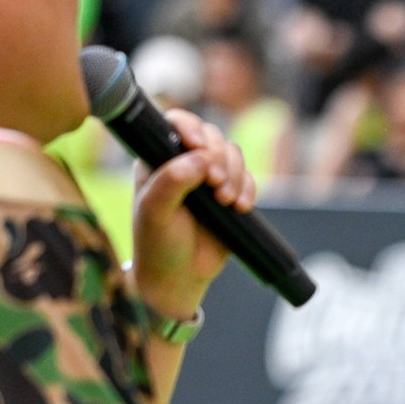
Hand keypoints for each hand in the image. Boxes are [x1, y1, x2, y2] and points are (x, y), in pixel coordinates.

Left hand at [130, 109, 255, 325]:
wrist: (177, 279)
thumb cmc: (157, 244)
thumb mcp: (155, 211)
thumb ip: (172, 180)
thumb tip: (199, 158)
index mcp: (158, 159)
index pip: (177, 124)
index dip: (192, 129)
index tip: (198, 147)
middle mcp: (184, 163)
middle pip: (212, 137)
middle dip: (219, 158)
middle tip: (215, 185)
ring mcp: (208, 179)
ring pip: (233, 155)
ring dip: (236, 174)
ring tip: (226, 202)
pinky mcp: (229, 196)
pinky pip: (248, 179)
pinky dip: (249, 189)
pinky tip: (239, 207)